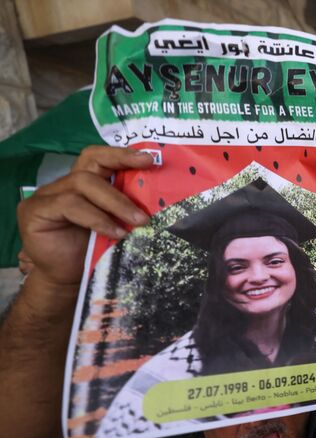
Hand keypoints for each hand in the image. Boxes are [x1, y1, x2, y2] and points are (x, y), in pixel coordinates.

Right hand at [17, 146, 153, 286]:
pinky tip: (115, 232)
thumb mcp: (116, 223)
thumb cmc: (94, 252)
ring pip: (82, 184)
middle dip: (122, 171)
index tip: (149, 159)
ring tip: (138, 221)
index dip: (121, 154)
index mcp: (82, 183)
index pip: (97, 157)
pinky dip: (97, 218)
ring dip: (115, 203)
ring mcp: (45, 196)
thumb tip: (158, 195)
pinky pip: (69, 205)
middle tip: (148, 181)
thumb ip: (126, 205)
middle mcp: (62, 185)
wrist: (68, 280)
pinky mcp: (33, 211)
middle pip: (90, 165)